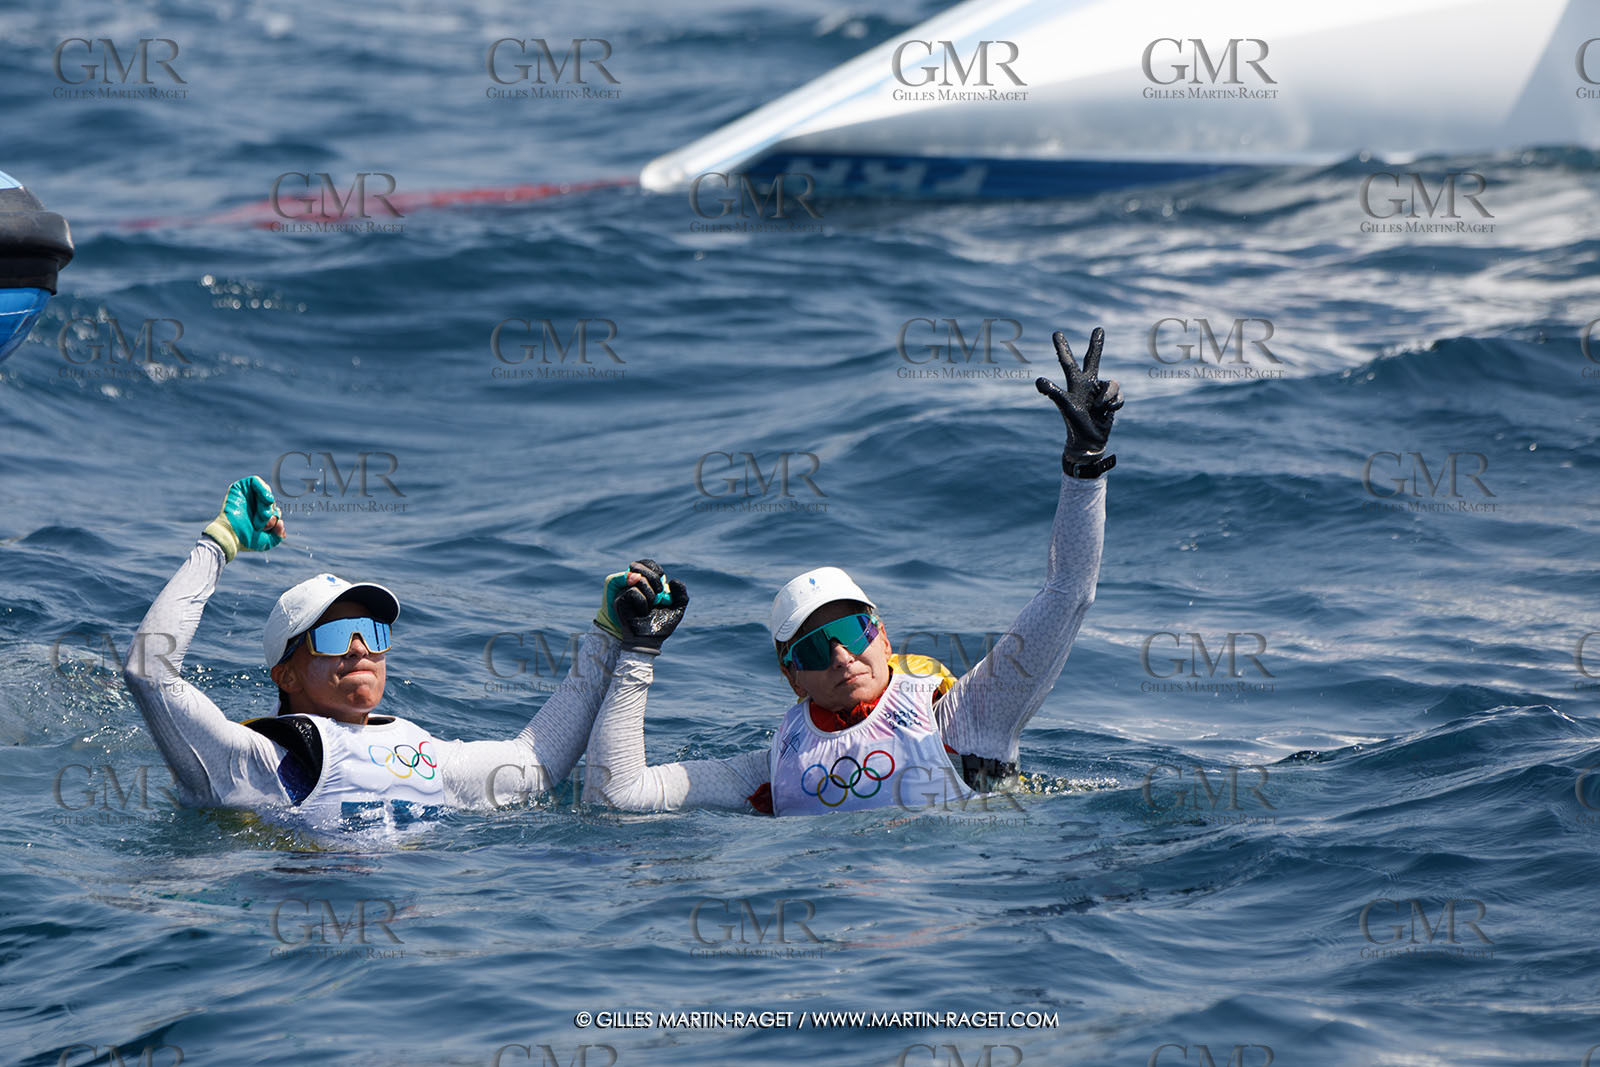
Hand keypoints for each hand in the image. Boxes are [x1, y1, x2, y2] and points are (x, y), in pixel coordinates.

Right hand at [202, 475, 284, 561]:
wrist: (231, 536)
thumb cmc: (246, 540)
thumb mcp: (267, 541)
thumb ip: (278, 534)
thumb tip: (281, 523)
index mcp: (260, 514)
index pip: (275, 510)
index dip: (275, 517)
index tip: (268, 527)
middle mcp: (254, 503)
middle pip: (271, 501)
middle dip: (270, 513)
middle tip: (262, 524)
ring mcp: (247, 495)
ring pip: (266, 491)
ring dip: (267, 505)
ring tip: (264, 515)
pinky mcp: (239, 488)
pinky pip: (255, 480)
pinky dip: (262, 488)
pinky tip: (267, 499)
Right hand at [594, 559, 674, 639]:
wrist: (649, 641)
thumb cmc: (660, 626)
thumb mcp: (676, 608)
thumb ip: (680, 593)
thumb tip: (672, 580)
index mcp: (645, 583)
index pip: (647, 564)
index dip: (656, 570)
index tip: (662, 585)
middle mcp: (633, 585)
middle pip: (639, 566)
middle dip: (654, 579)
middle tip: (659, 595)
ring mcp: (624, 591)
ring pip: (639, 579)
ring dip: (651, 596)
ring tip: (649, 608)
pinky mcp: (619, 600)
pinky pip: (634, 592)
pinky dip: (643, 603)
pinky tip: (641, 613)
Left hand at [1035, 327, 1122, 476]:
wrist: (1089, 440)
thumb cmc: (1074, 423)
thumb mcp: (1065, 405)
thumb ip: (1053, 392)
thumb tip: (1038, 380)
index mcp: (1074, 382)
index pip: (1067, 361)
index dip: (1062, 347)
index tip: (1056, 333)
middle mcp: (1087, 383)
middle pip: (1093, 360)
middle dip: (1096, 345)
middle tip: (1099, 329)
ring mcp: (1100, 391)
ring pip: (1112, 384)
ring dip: (1107, 397)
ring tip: (1098, 408)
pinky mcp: (1112, 400)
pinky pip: (1118, 395)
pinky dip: (1114, 404)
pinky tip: (1107, 412)